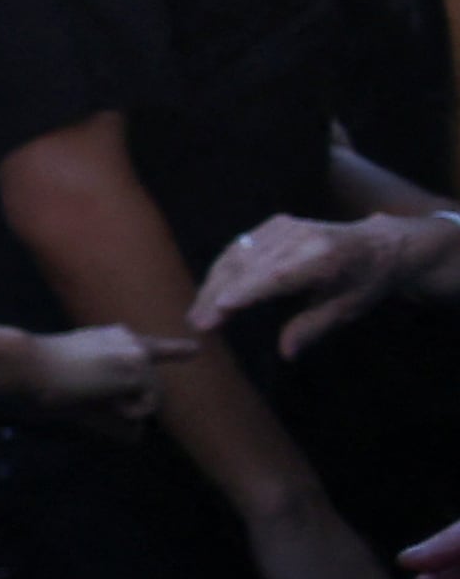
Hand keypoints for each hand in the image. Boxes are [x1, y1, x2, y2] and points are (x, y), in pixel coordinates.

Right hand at [22, 321, 195, 419]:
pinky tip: (104, 396)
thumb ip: (112, 416)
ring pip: (151, 396)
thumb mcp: (82, 398)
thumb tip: (139, 437)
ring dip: (124, 408)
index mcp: (110, 340)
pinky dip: (129, 410)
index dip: (175, 350)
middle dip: (127, 406)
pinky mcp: (138, 364)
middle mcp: (127, 339)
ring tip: (89, 393)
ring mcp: (135, 350)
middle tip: (86, 398)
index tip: (195, 350)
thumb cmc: (42, 381)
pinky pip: (149, 404)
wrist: (28, 364)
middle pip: (149, 387)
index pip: (150, 348)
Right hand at [191, 212, 459, 356]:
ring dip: (213, 283)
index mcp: (325, 257)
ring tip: (197, 311)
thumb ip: (312, 328)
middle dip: (218, 294)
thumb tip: (286, 353)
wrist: (380, 244)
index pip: (277, 274)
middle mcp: (301, 237)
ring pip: (237, 254)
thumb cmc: (365, 282)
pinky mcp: (275, 225)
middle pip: (249, 264)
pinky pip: (240, 247)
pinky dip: (222, 269)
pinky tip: (211, 289)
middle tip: (197, 323)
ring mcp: (285, 227)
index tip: (218, 311)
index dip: (245, 291)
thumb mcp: (347, 310)